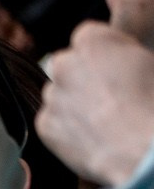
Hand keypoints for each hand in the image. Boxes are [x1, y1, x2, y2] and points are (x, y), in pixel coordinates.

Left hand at [35, 22, 153, 187]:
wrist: (144, 151)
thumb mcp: (151, 65)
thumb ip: (125, 57)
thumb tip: (121, 66)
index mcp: (93, 42)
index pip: (88, 36)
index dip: (104, 54)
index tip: (117, 68)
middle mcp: (65, 64)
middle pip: (67, 65)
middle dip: (81, 77)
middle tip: (108, 97)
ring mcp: (52, 95)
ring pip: (58, 95)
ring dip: (73, 104)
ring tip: (103, 122)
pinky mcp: (44, 125)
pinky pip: (52, 123)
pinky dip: (66, 129)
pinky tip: (92, 139)